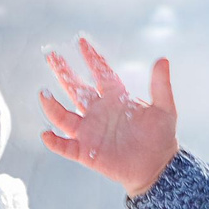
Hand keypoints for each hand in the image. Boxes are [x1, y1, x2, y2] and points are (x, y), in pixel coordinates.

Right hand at [37, 34, 179, 198]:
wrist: (157, 167)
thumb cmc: (161, 137)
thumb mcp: (164, 109)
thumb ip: (160, 85)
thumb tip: (163, 59)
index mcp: (115, 98)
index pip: (100, 73)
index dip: (91, 58)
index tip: (81, 41)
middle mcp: (98, 112)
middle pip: (75, 89)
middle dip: (63, 72)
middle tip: (51, 55)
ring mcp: (90, 131)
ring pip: (64, 116)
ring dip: (52, 106)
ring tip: (43, 94)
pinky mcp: (86, 152)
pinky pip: (65, 146)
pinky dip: (55, 142)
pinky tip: (46, 134)